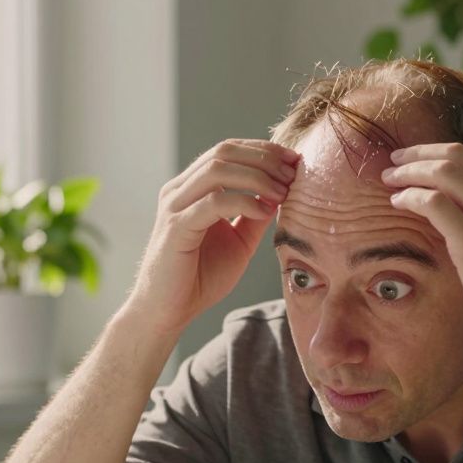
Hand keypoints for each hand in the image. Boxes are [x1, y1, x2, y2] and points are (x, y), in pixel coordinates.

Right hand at [125, 139, 298, 336]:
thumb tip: (281, 193)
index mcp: (192, 188)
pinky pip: (213, 203)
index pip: (228, 151)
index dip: (263, 150)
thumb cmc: (199, 278)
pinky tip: (265, 211)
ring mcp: (175, 206)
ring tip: (282, 191)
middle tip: (293, 173)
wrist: (168, 311)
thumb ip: (255, 216)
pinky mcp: (176, 228)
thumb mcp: (239, 241)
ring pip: (217, 169)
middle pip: (224, 151)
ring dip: (257, 176)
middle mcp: (180, 190)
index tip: (294, 161)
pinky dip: (244, 202)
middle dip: (264, 157)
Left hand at [382, 143, 462, 351]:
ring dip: (410, 171)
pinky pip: (434, 203)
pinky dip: (410, 197)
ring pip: (444, 172)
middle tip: (395, 161)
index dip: (440, 152)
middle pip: (458, 156)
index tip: (418, 159)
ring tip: (391, 180)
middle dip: (420, 154)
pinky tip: (399, 203)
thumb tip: (460, 205)